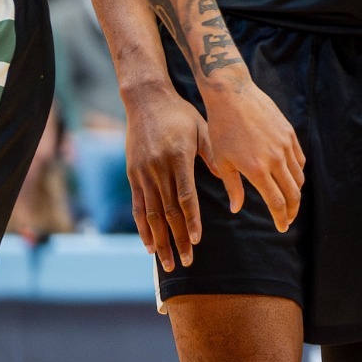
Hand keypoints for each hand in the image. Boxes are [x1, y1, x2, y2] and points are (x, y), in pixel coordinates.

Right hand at [124, 84, 208, 270]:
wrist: (146, 100)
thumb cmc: (180, 114)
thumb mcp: (202, 129)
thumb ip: (212, 155)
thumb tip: (229, 178)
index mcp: (178, 158)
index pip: (186, 197)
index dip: (191, 220)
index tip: (196, 240)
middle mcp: (158, 169)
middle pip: (169, 211)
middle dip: (177, 239)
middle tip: (186, 262)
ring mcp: (143, 173)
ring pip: (152, 214)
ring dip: (160, 240)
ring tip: (168, 262)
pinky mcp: (133, 175)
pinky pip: (138, 206)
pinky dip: (143, 228)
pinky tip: (148, 245)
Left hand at [197, 77, 304, 231]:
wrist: (232, 95)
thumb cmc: (222, 128)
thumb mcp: (222, 160)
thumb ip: (233, 187)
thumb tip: (237, 209)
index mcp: (257, 169)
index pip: (277, 202)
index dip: (281, 218)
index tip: (281, 228)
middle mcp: (276, 159)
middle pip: (294, 193)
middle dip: (293, 210)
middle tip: (288, 219)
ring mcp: (285, 145)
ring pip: (299, 176)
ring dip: (296, 192)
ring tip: (289, 199)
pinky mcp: (289, 133)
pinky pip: (299, 159)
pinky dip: (297, 172)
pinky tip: (290, 176)